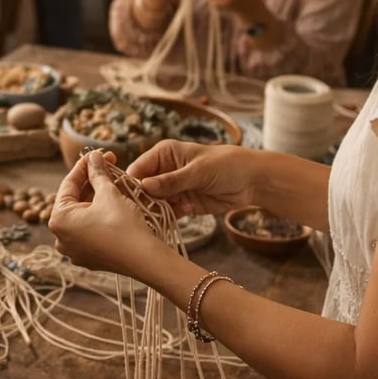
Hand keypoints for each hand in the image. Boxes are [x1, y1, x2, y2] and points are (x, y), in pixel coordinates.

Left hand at [49, 151, 167, 277]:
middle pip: (76, 199)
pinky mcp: (90, 256)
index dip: (84, 165)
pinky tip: (113, 198)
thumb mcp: (108, 193)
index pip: (69, 184)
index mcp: (58, 220)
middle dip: (93, 180)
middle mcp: (61, 238)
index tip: (96, 153)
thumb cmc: (123, 226)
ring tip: (112, 178)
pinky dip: (100, 212)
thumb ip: (97, 172)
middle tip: (107, 163)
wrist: (145, 260)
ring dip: (97, 195)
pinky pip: (91, 228)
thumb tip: (93, 157)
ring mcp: (75, 250)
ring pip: (84, 213)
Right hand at [127, 140, 255, 216]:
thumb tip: (143, 186)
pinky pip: (167, 213)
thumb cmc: (224, 165)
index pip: (138, 169)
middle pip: (143, 188)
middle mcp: (164, 171)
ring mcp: (173, 189)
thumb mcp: (197, 171)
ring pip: (153, 202)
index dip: (131, 183)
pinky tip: (164, 224)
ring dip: (152, 212)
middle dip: (141, 201)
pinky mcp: (183, 204)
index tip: (127, 200)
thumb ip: (171, 180)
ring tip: (151, 222)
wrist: (252, 181)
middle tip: (139, 215)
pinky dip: (165, 219)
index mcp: (163, 154)